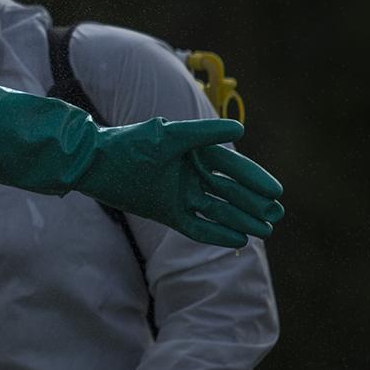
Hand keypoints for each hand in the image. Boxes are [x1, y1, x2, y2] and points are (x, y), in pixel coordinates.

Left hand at [81, 117, 284, 248]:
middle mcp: (192, 174)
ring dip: (241, 220)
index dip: (255, 179)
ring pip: (218, 209)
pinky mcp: (169, 213)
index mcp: (196, 151)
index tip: (276, 192)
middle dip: (254, 203)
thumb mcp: (167, 137)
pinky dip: (216, 233)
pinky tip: (238, 240)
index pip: (233, 167)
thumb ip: (203, 133)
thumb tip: (240, 128)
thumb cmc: (130, 143)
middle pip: (230, 191)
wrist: (93, 163)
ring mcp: (181, 194)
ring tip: (265, 231)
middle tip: (276, 215)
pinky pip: (198, 226)